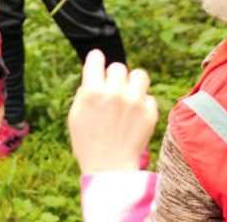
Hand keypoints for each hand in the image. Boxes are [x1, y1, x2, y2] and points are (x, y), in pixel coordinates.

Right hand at [68, 50, 157, 174]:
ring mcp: (134, 101)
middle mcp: (114, 92)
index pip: (96, 57)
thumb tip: (96, 72)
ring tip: (129, 95)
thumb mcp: (76, 114)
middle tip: (112, 92)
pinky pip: (149, 96)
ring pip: (139, 74)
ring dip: (133, 83)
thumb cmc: (88, 141)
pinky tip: (135, 117)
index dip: (96, 61)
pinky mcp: (150, 112)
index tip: (97, 65)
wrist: (109, 168)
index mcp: (92, 90)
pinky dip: (142, 104)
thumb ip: (86, 90)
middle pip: (118, 67)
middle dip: (114, 77)